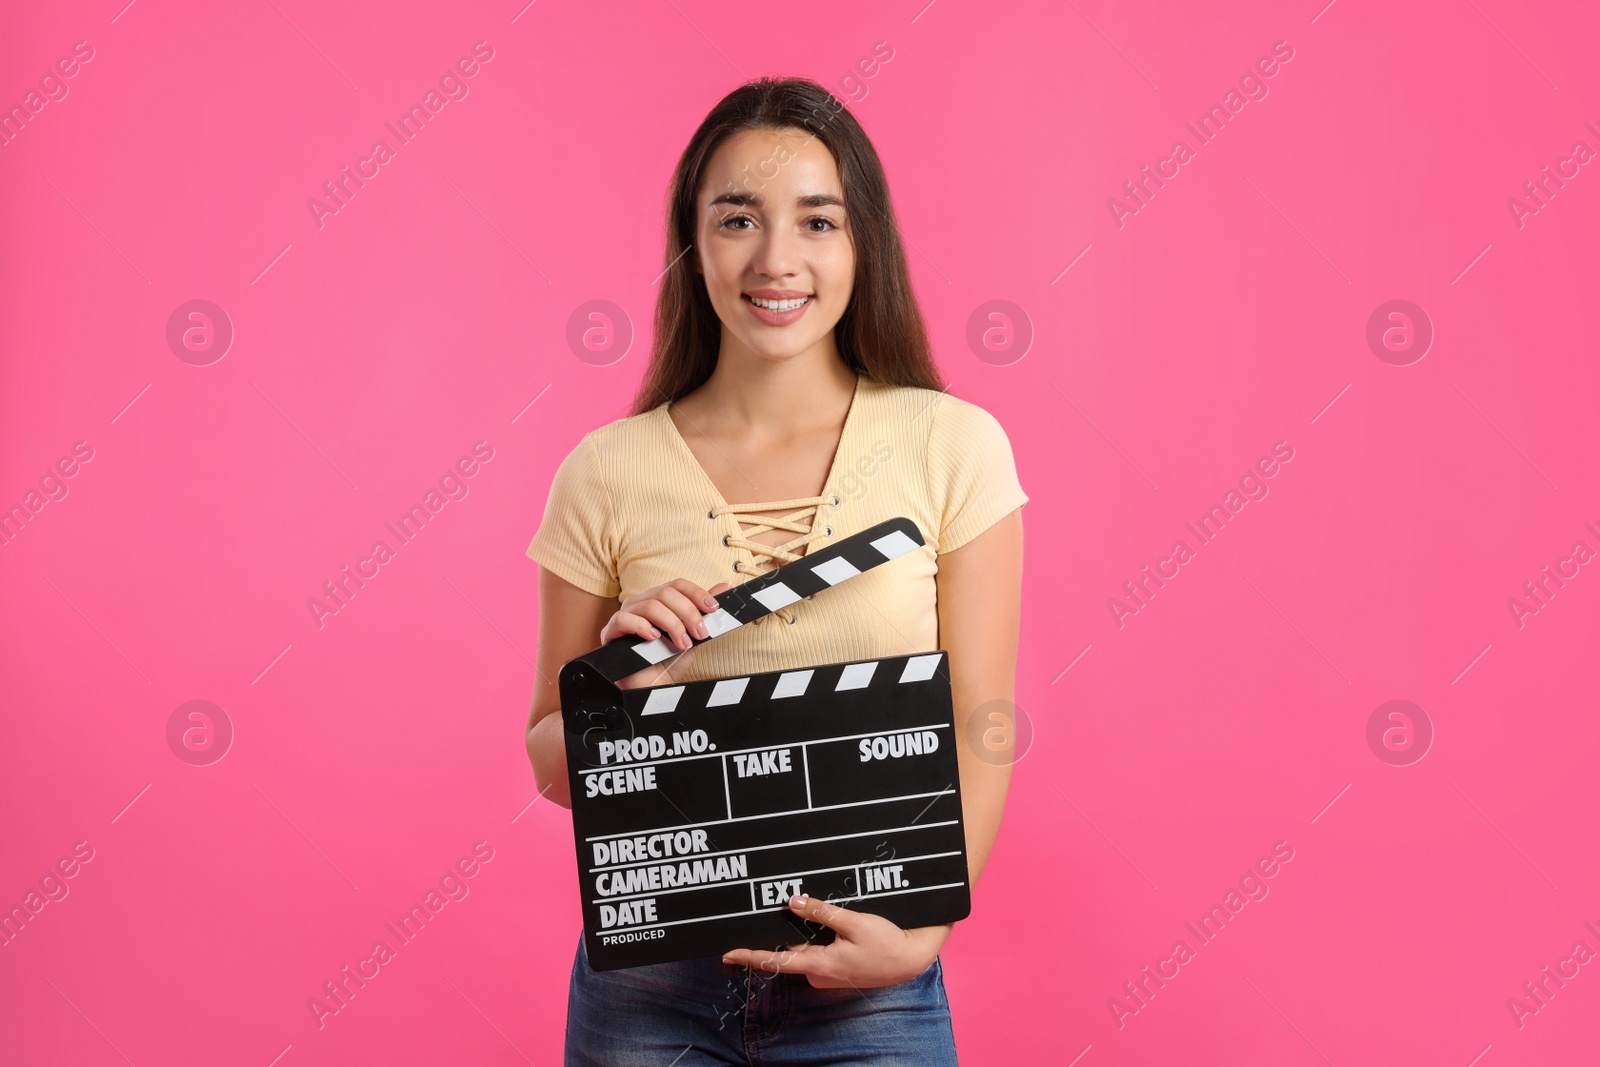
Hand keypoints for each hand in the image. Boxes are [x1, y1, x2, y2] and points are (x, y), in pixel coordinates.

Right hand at [605, 578, 732, 690]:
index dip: (696, 593)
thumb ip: (703, 612)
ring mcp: (625, 615)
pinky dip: (643, 626)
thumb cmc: (667, 662)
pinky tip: (654, 638)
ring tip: (681, 644)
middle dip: (689, 613)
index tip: (713, 608)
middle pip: (666, 592)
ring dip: (672, 624)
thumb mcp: (692, 636)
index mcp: (658, 601)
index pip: (677, 585)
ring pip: (650, 605)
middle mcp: (640, 604)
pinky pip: (625, 619)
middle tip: (700, 634)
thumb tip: (722, 587)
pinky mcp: (612, 631)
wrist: (652, 689)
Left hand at [720, 895, 950, 988]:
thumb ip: (821, 913)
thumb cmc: (886, 943)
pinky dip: (814, 937)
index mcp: (819, 964)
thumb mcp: (855, 923)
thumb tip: (793, 902)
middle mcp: (819, 973)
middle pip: (788, 951)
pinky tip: (819, 921)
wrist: (910, 960)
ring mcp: (828, 973)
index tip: (726, 952)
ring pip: (804, 949)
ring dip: (800, 932)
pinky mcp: (836, 969)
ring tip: (800, 908)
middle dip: (779, 932)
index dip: (749, 955)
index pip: (775, 961)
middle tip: (771, 908)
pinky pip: (817, 951)